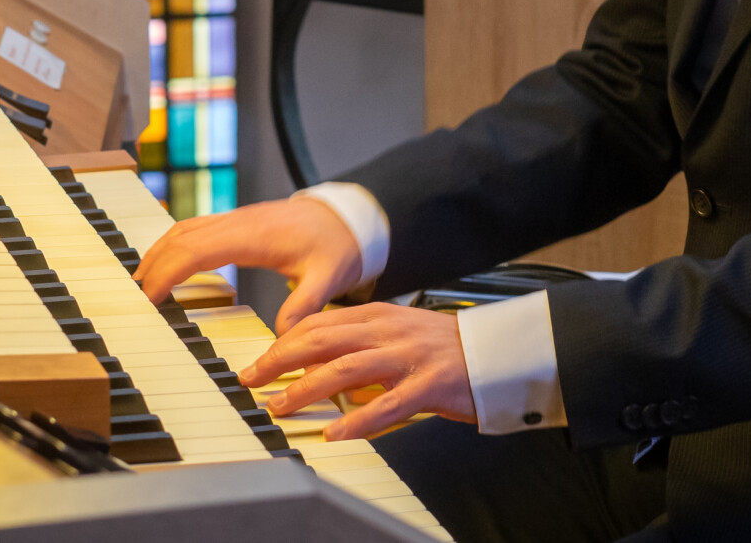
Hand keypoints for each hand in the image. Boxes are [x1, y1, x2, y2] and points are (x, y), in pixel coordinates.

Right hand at [134, 196, 362, 334]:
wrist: (347, 216)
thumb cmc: (336, 244)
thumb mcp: (329, 277)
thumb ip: (305, 305)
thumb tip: (284, 338)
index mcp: (253, 236)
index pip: (195, 250)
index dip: (166, 272)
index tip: (147, 298)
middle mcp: (238, 223)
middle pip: (180, 237)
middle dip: (152, 266)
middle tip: (133, 300)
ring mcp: (236, 219)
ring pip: (183, 229)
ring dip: (158, 253)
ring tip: (141, 285)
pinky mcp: (237, 223)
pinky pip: (195, 229)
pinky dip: (173, 246)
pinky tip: (168, 265)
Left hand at [243, 302, 476, 439]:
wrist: (496, 352)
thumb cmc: (444, 348)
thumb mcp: (398, 333)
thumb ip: (360, 342)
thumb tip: (315, 363)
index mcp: (380, 316)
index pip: (320, 323)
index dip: (283, 342)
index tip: (260, 363)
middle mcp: (389, 331)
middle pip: (322, 340)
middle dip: (280, 361)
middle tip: (253, 381)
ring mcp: (409, 357)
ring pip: (346, 369)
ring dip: (306, 389)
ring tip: (281, 406)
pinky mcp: (429, 385)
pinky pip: (387, 405)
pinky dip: (357, 420)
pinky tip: (335, 433)